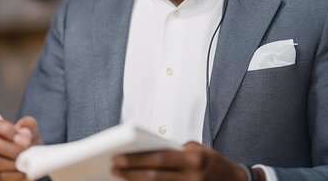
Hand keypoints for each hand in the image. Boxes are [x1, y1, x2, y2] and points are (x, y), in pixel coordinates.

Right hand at [0, 114, 41, 180]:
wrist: (27, 162)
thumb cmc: (24, 143)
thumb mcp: (29, 130)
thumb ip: (28, 125)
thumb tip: (24, 133)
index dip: (1, 127)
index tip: (17, 134)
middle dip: (9, 147)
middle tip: (24, 150)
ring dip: (12, 162)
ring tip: (25, 162)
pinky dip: (12, 176)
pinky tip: (22, 173)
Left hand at [112, 141, 263, 180]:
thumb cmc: (214, 163)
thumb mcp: (199, 149)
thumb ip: (176, 150)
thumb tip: (149, 150)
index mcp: (194, 159)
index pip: (159, 158)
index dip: (137, 159)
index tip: (119, 157)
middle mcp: (192, 176)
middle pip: (155, 176)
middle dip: (131, 172)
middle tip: (114, 167)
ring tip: (120, 177)